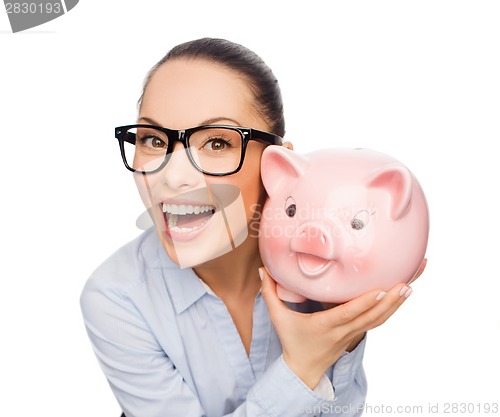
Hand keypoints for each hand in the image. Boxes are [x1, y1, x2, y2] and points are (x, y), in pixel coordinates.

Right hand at [260, 267, 416, 389]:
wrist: (304, 370)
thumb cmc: (292, 342)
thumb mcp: (279, 318)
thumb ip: (270, 293)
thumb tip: (263, 269)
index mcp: (325, 326)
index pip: (347, 314)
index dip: (365, 304)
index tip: (381, 291)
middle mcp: (343, 330)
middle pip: (372, 316)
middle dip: (391, 301)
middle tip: (407, 283)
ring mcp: (353, 334)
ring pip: (379, 320)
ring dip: (396, 304)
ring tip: (410, 286)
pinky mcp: (357, 333)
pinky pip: (377, 321)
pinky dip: (390, 309)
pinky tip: (400, 296)